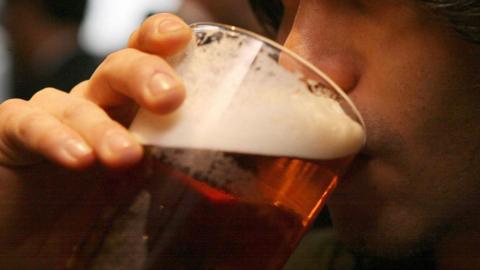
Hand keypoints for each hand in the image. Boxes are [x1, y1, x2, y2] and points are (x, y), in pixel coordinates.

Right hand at [0, 13, 191, 265]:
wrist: (31, 242)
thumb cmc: (94, 215)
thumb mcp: (146, 195)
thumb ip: (180, 180)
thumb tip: (241, 184)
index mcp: (131, 114)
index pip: (149, 64)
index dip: (162, 43)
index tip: (182, 38)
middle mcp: (96, 107)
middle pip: (119, 70)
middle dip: (145, 74)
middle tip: (170, 97)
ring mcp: (54, 118)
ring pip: (78, 101)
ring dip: (103, 126)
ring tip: (125, 156)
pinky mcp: (10, 135)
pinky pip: (28, 123)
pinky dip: (52, 137)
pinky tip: (77, 158)